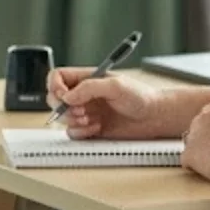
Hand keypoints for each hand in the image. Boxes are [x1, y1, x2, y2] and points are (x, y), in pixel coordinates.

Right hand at [47, 67, 172, 138]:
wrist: (154, 117)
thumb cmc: (140, 96)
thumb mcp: (115, 85)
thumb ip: (89, 88)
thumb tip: (67, 97)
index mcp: (87, 78)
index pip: (58, 77)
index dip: (55, 86)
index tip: (64, 95)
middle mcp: (83, 95)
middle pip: (55, 99)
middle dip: (63, 107)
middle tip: (80, 110)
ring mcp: (86, 112)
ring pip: (62, 118)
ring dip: (72, 120)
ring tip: (89, 119)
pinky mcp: (90, 129)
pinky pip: (73, 133)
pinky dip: (81, 132)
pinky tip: (96, 128)